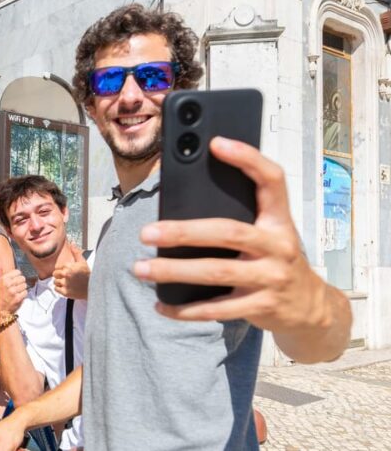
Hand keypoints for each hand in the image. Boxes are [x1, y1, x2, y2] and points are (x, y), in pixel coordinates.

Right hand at [0, 260, 26, 317]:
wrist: (0, 310)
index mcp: (3, 279)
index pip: (18, 272)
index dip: (17, 277)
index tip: (13, 282)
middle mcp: (8, 284)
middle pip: (22, 278)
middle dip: (20, 283)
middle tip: (14, 288)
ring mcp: (13, 291)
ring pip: (25, 285)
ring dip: (22, 289)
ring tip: (16, 293)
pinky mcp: (18, 298)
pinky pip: (25, 292)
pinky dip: (23, 295)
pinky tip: (18, 297)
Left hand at [53, 244, 89, 298]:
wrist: (93, 288)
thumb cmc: (88, 275)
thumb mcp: (82, 262)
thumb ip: (76, 252)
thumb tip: (72, 243)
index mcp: (69, 266)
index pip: (58, 267)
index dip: (62, 269)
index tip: (67, 272)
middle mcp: (66, 274)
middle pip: (55, 274)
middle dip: (59, 275)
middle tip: (66, 278)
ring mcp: (65, 284)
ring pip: (55, 282)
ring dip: (59, 282)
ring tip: (67, 283)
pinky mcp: (65, 292)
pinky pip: (56, 289)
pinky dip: (60, 289)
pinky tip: (66, 287)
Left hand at [133, 137, 343, 336]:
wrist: (311, 308)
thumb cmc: (276, 260)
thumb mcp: (269, 233)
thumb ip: (241, 217)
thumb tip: (181, 206)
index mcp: (279, 220)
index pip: (271, 180)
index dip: (247, 158)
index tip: (216, 143)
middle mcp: (279, 245)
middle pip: (227, 232)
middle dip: (183, 232)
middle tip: (147, 233)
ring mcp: (272, 278)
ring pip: (216, 272)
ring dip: (173, 271)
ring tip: (141, 268)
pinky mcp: (261, 306)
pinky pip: (216, 309)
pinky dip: (184, 309)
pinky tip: (160, 305)